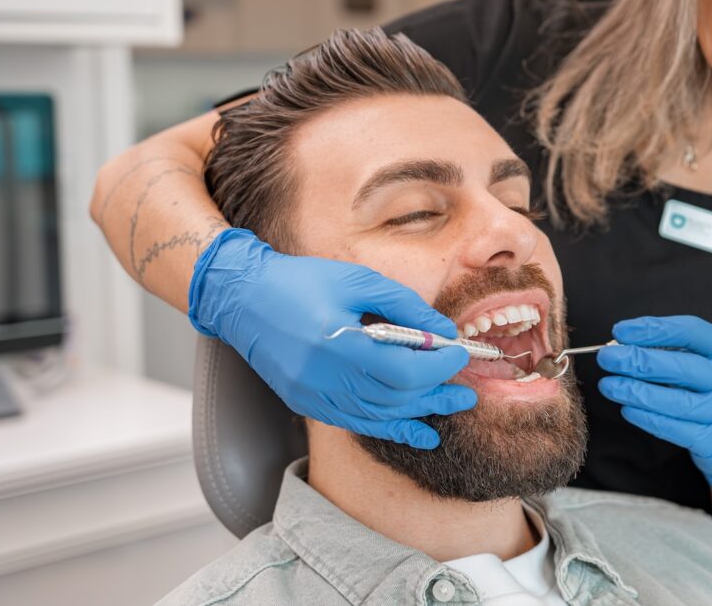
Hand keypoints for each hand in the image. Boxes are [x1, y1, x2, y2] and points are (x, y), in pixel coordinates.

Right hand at [188, 228, 474, 448]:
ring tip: (451, 407)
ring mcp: (314, 396)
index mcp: (337, 343)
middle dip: (437, 394)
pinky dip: (391, 427)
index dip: (439, 367)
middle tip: (468, 392)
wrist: (243, 298)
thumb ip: (404, 306)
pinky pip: (358, 423)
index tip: (461, 355)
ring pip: (379, 416)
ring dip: (419, 413)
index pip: (403, 369)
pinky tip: (417, 430)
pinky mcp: (308, 404)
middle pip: (395, 397)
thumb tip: (443, 333)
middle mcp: (324, 378)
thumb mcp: (357, 280)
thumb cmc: (300, 281)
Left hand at [596, 315, 711, 499]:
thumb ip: (671, 351)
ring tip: (610, 385)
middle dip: (639, 360)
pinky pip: (676, 429)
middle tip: (608, 358)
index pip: (691, 332)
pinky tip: (628, 409)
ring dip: (638, 392)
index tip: (620, 331)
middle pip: (684, 367)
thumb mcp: (704, 364)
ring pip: (679, 402)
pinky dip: (648, 419)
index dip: (653, 330)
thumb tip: (624, 345)